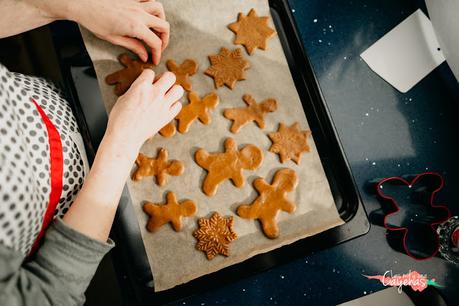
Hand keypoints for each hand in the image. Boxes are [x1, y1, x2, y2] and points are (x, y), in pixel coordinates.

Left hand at [46, 0, 168, 63]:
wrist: (81, 3)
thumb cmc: (93, 20)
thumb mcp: (113, 39)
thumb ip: (132, 46)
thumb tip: (144, 55)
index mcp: (135, 27)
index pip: (155, 42)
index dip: (157, 53)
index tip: (154, 58)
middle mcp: (139, 14)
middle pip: (163, 26)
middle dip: (164, 38)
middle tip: (158, 46)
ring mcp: (136, 4)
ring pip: (159, 9)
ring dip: (160, 19)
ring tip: (155, 28)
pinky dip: (151, 6)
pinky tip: (147, 13)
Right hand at [105, 70, 182, 153]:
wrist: (125, 136)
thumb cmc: (120, 119)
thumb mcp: (124, 98)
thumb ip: (136, 90)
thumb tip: (142, 88)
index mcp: (141, 86)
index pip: (150, 72)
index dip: (148, 77)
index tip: (147, 82)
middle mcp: (154, 93)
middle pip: (170, 76)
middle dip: (165, 79)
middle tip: (161, 86)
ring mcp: (163, 105)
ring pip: (178, 89)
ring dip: (173, 91)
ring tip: (166, 96)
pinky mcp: (167, 116)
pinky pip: (178, 105)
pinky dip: (174, 105)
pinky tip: (167, 107)